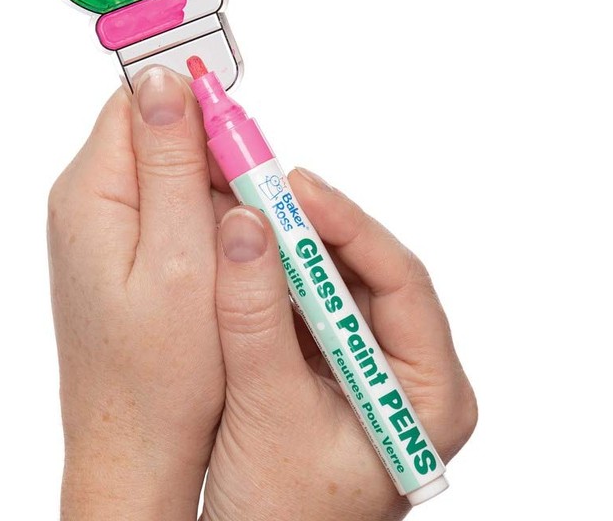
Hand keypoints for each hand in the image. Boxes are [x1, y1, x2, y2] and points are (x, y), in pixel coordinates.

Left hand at [47, 68, 232, 519]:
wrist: (135, 448)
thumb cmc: (160, 371)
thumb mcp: (178, 256)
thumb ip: (170, 163)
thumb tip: (163, 77)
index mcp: (93, 192)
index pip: (139, 100)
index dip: (195, 105)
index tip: (240, 139)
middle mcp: (87, 202)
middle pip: (157, 133)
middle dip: (211, 158)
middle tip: (249, 209)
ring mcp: (103, 229)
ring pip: (170, 174)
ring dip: (212, 195)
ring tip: (234, 250)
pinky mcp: (122, 253)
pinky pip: (169, 212)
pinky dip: (203, 225)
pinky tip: (219, 268)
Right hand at [201, 168, 476, 520]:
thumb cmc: (280, 515)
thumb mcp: (267, 411)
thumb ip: (254, 318)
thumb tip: (245, 229)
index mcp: (429, 393)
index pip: (404, 284)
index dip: (350, 228)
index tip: (298, 190)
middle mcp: (406, 372)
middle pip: (370, 273)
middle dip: (315, 228)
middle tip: (267, 186)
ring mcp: (366, 365)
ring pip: (335, 282)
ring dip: (291, 244)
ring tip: (252, 205)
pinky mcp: (327, 363)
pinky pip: (306, 301)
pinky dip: (274, 273)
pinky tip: (245, 248)